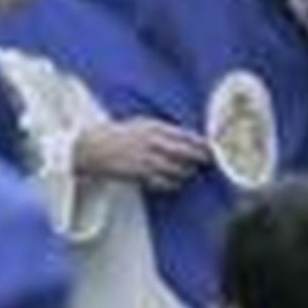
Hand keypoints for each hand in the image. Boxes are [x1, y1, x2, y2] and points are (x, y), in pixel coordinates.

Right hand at [75, 118, 212, 189]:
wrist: (95, 147)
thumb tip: (186, 136)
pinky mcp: (139, 175)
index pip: (185, 135)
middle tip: (209, 161)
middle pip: (184, 152)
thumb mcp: (143, 123)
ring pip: (176, 169)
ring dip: (187, 172)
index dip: (201, 142)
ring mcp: (146, 160)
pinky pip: (163, 182)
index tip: (212, 146)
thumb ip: (164, 130)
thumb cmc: (121, 133)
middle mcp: (152, 143)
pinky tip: (177, 182)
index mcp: (154, 127)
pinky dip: (173, 183)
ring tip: (191, 171)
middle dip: (200, 157)